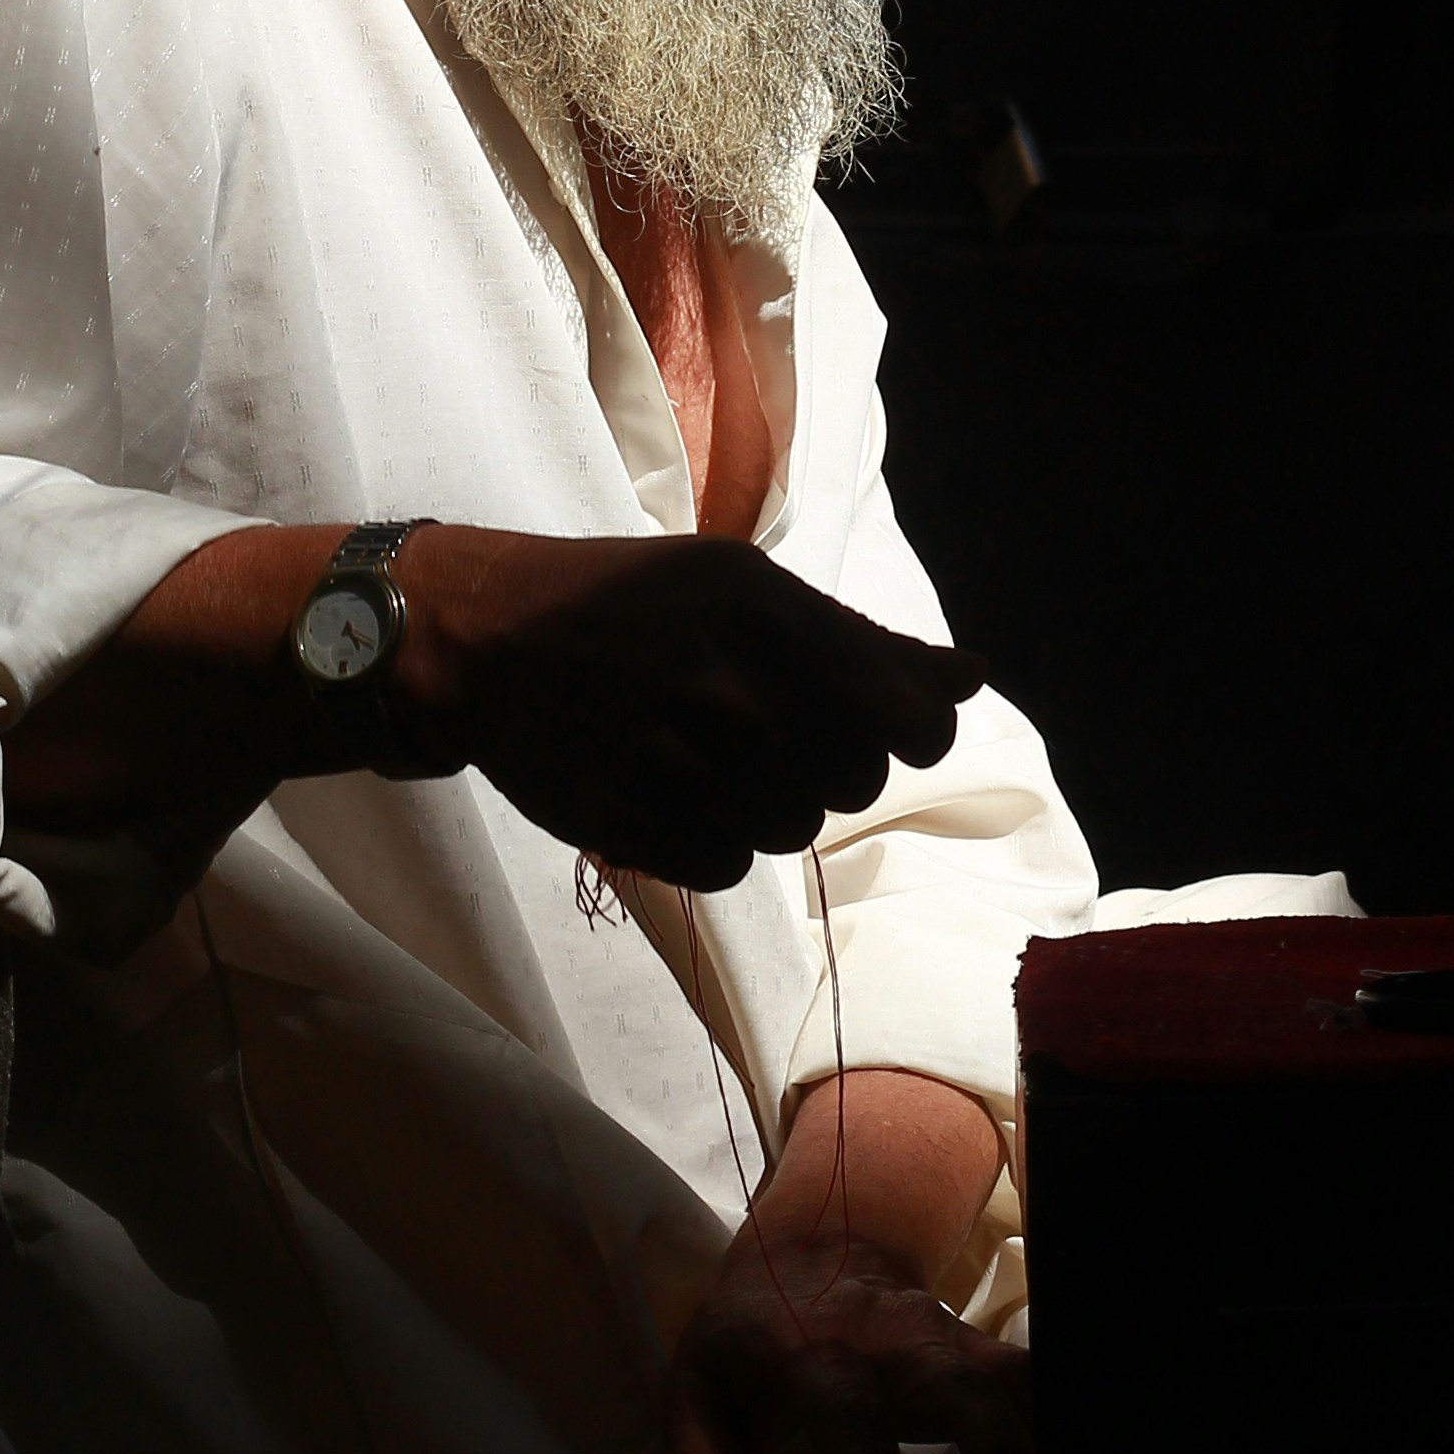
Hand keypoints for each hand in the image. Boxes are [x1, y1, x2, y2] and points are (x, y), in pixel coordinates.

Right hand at [388, 529, 974, 894]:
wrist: (484, 638)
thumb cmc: (629, 601)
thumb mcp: (744, 586)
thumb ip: (863, 641)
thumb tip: (969, 677)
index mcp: (770, 617)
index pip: (912, 725)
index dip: (910, 732)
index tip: (880, 724)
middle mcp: (731, 693)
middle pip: (854, 782)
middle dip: (825, 757)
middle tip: (760, 719)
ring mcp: (679, 765)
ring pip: (792, 828)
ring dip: (767, 800)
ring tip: (710, 751)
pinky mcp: (634, 826)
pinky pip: (729, 867)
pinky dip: (713, 838)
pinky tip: (674, 788)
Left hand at [669, 1059, 1027, 1453]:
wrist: (806, 1247)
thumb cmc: (746, 1331)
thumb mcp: (694, 1376)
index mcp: (820, 1352)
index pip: (858, 1409)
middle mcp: (898, 1340)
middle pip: (969, 1392)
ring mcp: (949, 1339)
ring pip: (1018, 1389)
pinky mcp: (979, 1351)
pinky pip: (1032, 1393)